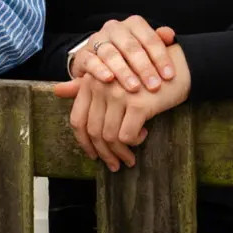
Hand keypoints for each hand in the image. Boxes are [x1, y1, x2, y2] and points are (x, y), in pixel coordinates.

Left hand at [53, 46, 190, 171]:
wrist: (176, 67)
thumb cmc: (143, 74)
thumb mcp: (113, 78)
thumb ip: (84, 86)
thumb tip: (56, 91)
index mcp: (91, 81)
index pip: (77, 119)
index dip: (84, 143)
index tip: (95, 155)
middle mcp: (101, 85)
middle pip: (93, 131)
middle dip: (104, 154)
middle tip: (115, 165)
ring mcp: (118, 94)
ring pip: (110, 136)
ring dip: (120, 153)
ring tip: (130, 158)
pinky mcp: (137, 103)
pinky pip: (127, 135)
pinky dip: (134, 142)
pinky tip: (143, 134)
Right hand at [70, 16, 176, 92]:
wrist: (101, 62)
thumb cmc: (132, 58)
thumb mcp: (148, 49)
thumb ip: (160, 42)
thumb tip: (170, 35)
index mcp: (133, 24)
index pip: (149, 38)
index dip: (161, 57)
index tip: (169, 76)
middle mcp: (114, 28)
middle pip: (131, 46)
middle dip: (144, 67)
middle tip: (154, 86)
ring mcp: (97, 40)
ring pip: (111, 53)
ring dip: (123, 71)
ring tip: (134, 87)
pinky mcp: (83, 54)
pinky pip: (90, 60)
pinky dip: (99, 69)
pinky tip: (109, 79)